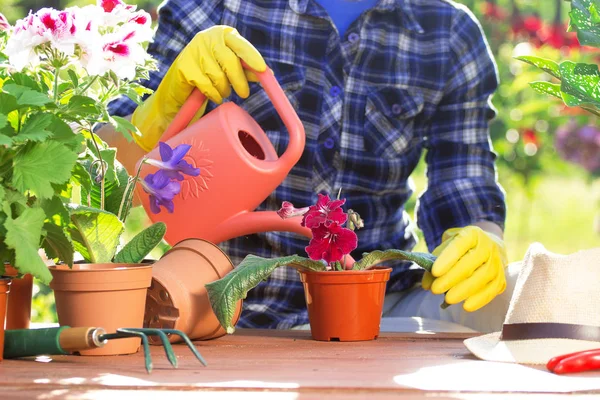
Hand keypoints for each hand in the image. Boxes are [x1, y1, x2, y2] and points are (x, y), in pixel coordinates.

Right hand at [131, 25, 266, 150]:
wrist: (181, 84)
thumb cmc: (211, 73)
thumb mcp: (230, 68)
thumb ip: (247, 68)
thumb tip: (267, 73)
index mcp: (223, 34)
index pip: (240, 45)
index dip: (252, 57)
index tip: (262, 70)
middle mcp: (207, 38)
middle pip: (230, 62)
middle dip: (239, 81)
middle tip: (244, 94)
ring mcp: (194, 51)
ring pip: (218, 77)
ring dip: (224, 90)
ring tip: (223, 91)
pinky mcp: (185, 67)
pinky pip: (207, 86)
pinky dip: (214, 94)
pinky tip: (214, 95)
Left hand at [421, 225, 507, 311]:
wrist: (489, 246)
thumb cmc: (461, 248)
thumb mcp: (446, 246)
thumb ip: (435, 261)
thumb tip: (427, 284)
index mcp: (472, 234)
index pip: (459, 245)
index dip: (447, 258)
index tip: (434, 271)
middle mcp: (488, 245)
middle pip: (471, 262)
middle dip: (452, 278)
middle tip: (436, 289)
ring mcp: (497, 262)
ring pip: (483, 276)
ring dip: (464, 290)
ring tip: (448, 299)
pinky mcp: (502, 278)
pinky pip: (492, 289)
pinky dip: (479, 299)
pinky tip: (466, 306)